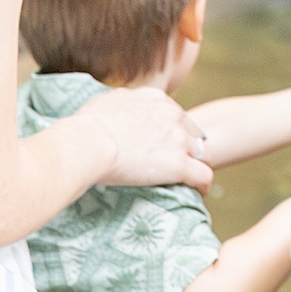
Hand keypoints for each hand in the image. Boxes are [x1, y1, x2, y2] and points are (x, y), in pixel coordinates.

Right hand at [74, 87, 214, 191]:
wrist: (88, 143)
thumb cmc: (87, 126)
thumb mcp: (108, 100)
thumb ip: (122, 102)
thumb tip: (120, 107)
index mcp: (156, 99)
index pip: (174, 115)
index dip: (170, 131)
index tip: (162, 144)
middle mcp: (172, 115)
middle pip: (191, 132)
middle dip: (185, 147)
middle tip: (173, 163)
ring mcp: (178, 140)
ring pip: (202, 153)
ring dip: (196, 164)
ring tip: (189, 180)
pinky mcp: (179, 165)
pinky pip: (204, 175)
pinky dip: (203, 184)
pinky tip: (198, 191)